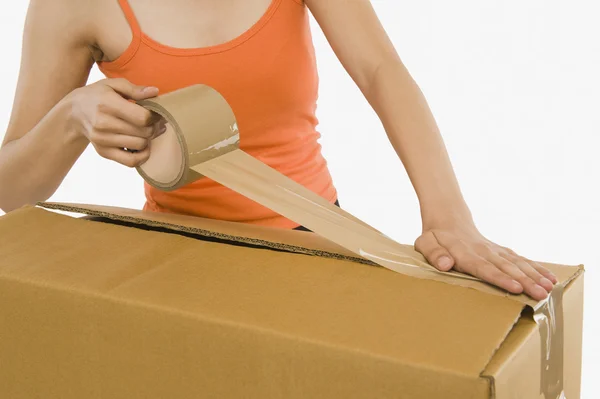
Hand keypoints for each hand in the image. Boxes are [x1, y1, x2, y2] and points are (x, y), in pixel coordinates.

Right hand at [68, 78, 165, 166]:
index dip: (154, 116)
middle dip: (153, 127)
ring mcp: (103, 140)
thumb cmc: (98, 96)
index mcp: (107, 104)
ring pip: (140, 145)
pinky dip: (142, 156)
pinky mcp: (104, 152)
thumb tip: (155, 92)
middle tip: (153, 123)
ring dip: (148, 139)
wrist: (74, 112)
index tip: (154, 113)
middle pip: (144, 132)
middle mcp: (103, 124)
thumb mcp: (113, 85)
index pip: (142, 118)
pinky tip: (141, 146)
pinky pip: (131, 161)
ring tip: (145, 131)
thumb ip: (134, 89)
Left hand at [414, 219, 557, 299]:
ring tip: (550, 289)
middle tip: (542, 294)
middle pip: (506, 267)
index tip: (515, 287)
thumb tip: (444, 264)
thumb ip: (434, 254)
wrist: (448, 218)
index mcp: (465, 253)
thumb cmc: (435, 236)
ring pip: (518, 263)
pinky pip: (521, 259)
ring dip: (534, 276)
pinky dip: (536, 268)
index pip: (483, 267)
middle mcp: (484, 251)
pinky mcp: (501, 251)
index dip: (500, 278)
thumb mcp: (425, 243)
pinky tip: (550, 278)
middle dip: (525, 281)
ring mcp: (495, 250)